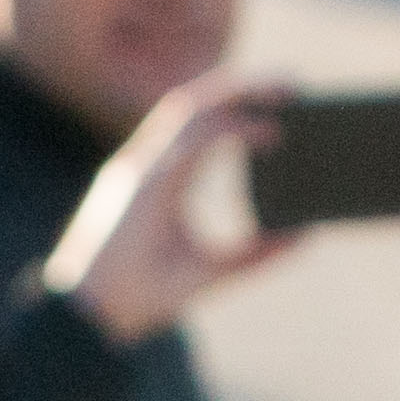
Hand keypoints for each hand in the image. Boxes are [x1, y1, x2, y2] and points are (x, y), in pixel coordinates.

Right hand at [48, 72, 300, 343]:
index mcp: (159, 179)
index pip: (200, 127)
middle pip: (198, 105)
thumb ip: (255, 255)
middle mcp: (149, 163)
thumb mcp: (213, 271)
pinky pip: (193, 140)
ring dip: (240, 92)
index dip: (236, 108)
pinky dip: (234, 131)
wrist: (95, 317)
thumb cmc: (140, 296)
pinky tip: (269, 132)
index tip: (281, 105)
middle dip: (243, 87)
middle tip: (294, 83)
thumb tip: (304, 237)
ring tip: (287, 89)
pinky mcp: (143, 180)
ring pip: (193, 106)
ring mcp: (143, 167)